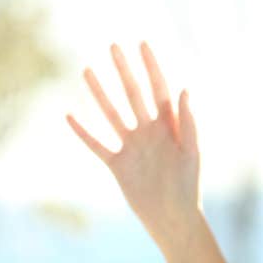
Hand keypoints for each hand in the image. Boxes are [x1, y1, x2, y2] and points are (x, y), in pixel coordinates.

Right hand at [67, 43, 200, 250]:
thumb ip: (188, 122)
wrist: (173, 218)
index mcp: (168, 126)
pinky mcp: (117, 164)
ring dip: (99, 93)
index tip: (142, 45)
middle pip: (133, 94)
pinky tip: (70, 115)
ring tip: (87, 71)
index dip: (151, 67)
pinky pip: (97, 144)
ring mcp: (131, 146)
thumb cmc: (189, 186)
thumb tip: (184, 89)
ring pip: (111, 113)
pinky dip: (83, 132)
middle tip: (113, 46)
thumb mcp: (192, 152)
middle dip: (123, 70)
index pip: (158, 89)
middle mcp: (148, 131)